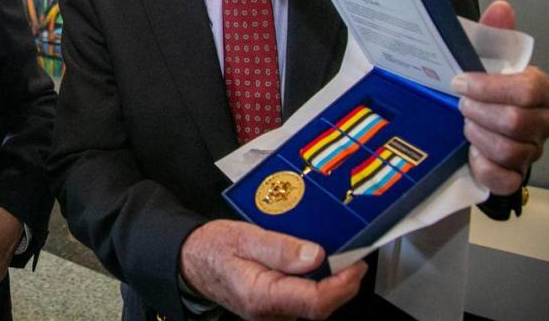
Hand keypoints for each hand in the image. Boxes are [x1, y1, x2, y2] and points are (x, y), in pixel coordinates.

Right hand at [179, 220, 366, 319]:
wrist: (191, 260)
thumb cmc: (214, 247)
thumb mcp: (244, 236)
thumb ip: (279, 248)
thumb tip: (316, 256)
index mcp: (261, 296)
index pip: (314, 302)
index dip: (342, 286)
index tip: (356, 264)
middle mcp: (269, 312)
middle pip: (319, 306)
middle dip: (343, 283)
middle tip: (355, 254)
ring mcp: (273, 312)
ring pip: (313, 304)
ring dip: (332, 282)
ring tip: (342, 255)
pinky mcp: (275, 307)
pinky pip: (303, 298)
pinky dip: (317, 282)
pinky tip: (320, 263)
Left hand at [455, 1, 548, 194]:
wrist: (466, 126)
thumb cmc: (479, 90)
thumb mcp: (481, 59)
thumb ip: (493, 33)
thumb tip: (501, 7)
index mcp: (539, 89)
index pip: (527, 89)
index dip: (487, 87)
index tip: (459, 81)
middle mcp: (543, 121)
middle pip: (517, 121)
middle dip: (478, 110)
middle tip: (460, 104)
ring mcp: (532, 150)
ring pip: (510, 149)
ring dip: (477, 135)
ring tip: (464, 124)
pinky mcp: (515, 175)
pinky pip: (504, 177)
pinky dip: (482, 166)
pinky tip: (470, 153)